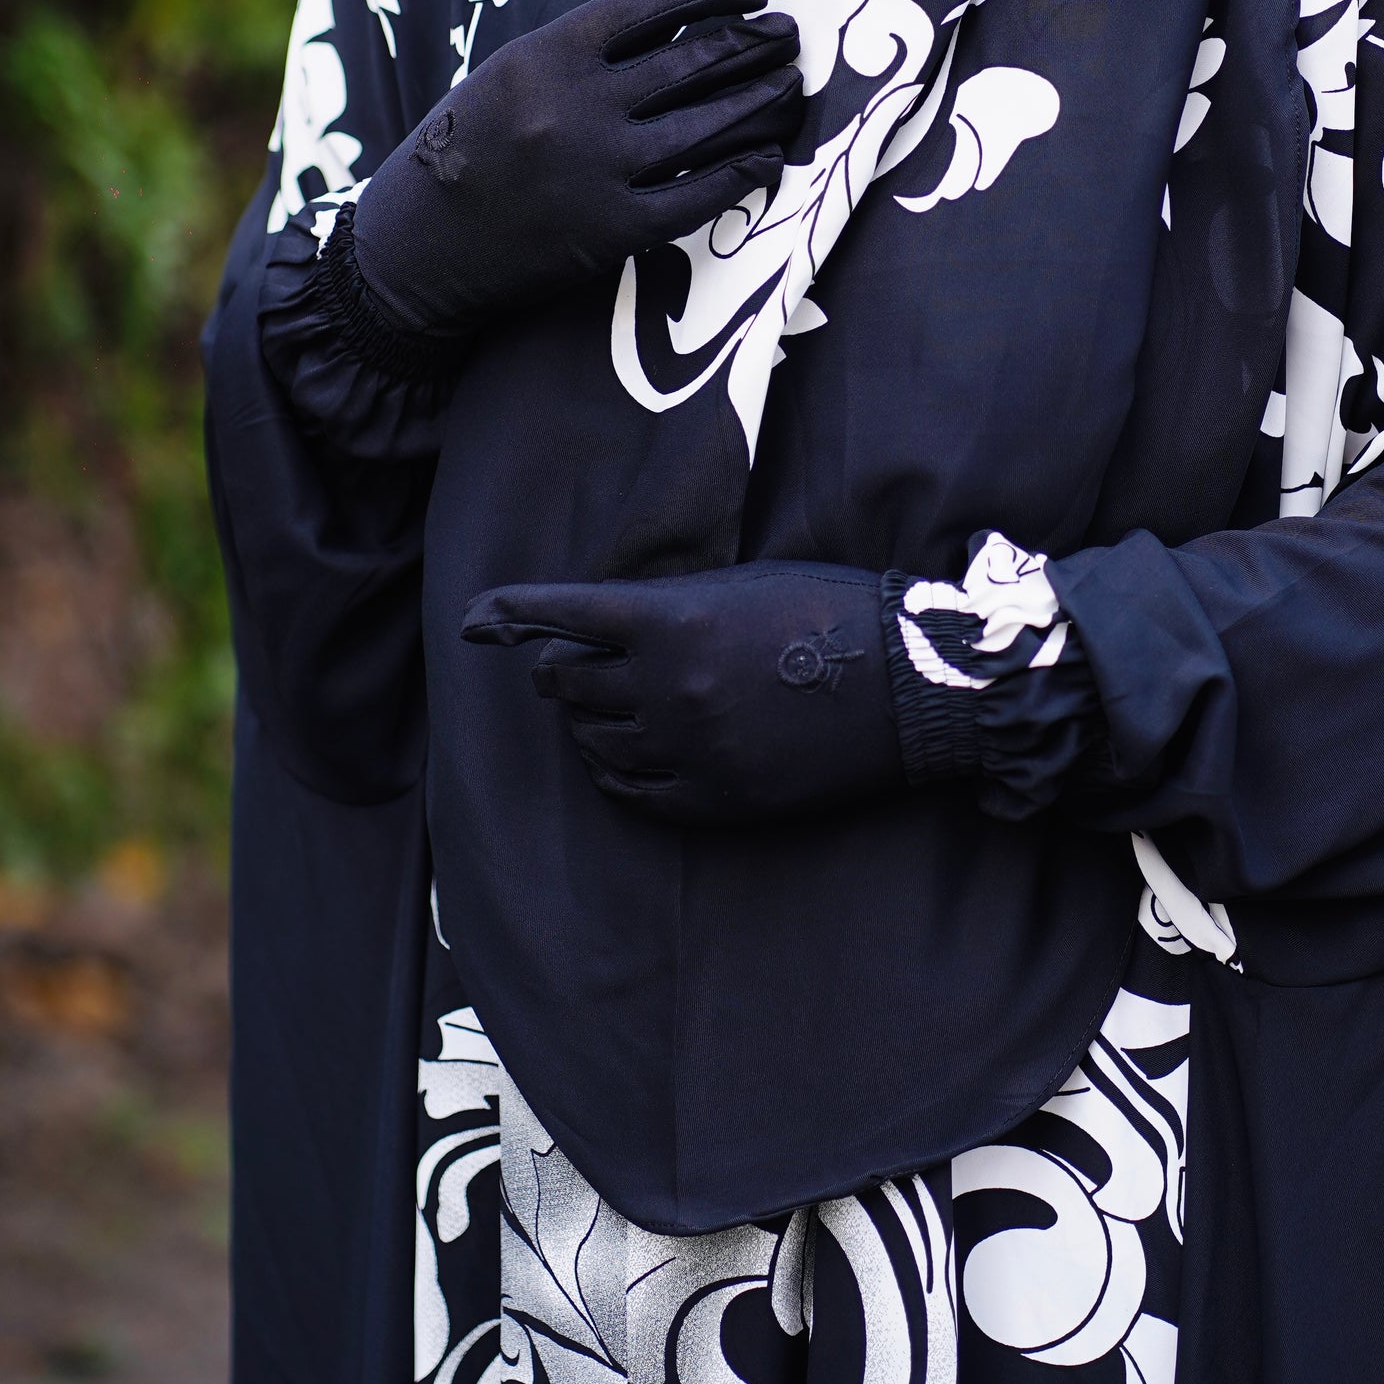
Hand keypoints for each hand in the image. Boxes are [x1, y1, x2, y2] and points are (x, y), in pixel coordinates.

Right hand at [351, 0, 800, 341]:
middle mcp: (577, 106)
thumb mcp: (511, 75)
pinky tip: (768, 158)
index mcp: (547, 54)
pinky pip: (699, 196)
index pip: (652, 5)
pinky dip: (742, 173)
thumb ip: (584, 51)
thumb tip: (680, 24)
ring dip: (760, 103)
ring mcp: (598, 169)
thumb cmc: (466, 149)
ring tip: (790, 87)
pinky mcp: (611, 229)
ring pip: (709, 127)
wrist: (416, 248)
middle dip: (753, 44)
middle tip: (789, 37)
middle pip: (693, 62)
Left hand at [463, 563, 901, 824]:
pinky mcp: (715, 798)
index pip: (562, 613)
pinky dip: (615, 774)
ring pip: (595, 740)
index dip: (509, 611)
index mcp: (671, 621)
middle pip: (569, 682)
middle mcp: (667, 688)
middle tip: (569, 664)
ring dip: (587, 722)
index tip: (474, 620)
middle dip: (561, 669)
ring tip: (600, 710)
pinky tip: (621, 760)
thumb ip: (670, 605)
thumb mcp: (744, 584)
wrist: (910, 687)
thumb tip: (610, 623)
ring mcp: (689, 749)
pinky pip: (633, 793)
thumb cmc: (831, 613)